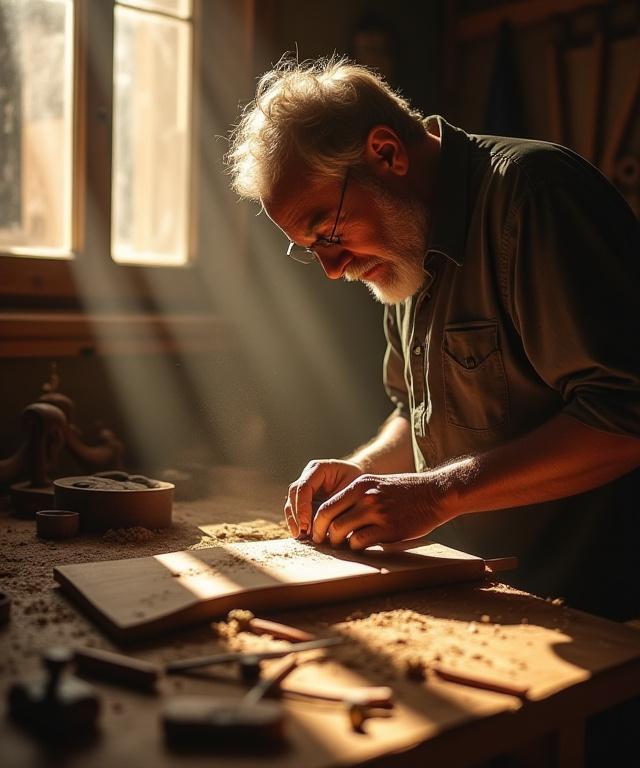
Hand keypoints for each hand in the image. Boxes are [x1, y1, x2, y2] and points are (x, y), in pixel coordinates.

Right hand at [284, 460, 364, 537]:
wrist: (359, 481)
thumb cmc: (358, 484)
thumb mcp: (353, 488)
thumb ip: (340, 502)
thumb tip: (328, 524)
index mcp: (319, 468)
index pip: (304, 487)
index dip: (302, 507)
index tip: (306, 525)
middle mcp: (307, 476)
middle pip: (294, 494)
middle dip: (296, 515)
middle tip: (302, 533)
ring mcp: (303, 487)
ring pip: (291, 503)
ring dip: (293, 520)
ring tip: (300, 537)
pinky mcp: (303, 499)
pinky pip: (295, 511)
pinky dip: (296, 523)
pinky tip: (301, 535)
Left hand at [311, 473, 446, 549]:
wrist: (435, 493)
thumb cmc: (405, 493)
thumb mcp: (377, 485)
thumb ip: (357, 498)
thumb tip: (336, 518)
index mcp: (359, 484)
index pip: (326, 505)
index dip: (317, 523)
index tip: (318, 533)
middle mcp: (364, 495)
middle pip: (327, 517)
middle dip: (321, 534)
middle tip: (324, 543)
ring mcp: (376, 511)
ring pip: (340, 530)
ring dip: (337, 543)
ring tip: (343, 547)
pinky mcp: (389, 528)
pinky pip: (361, 541)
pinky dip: (356, 548)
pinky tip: (361, 548)